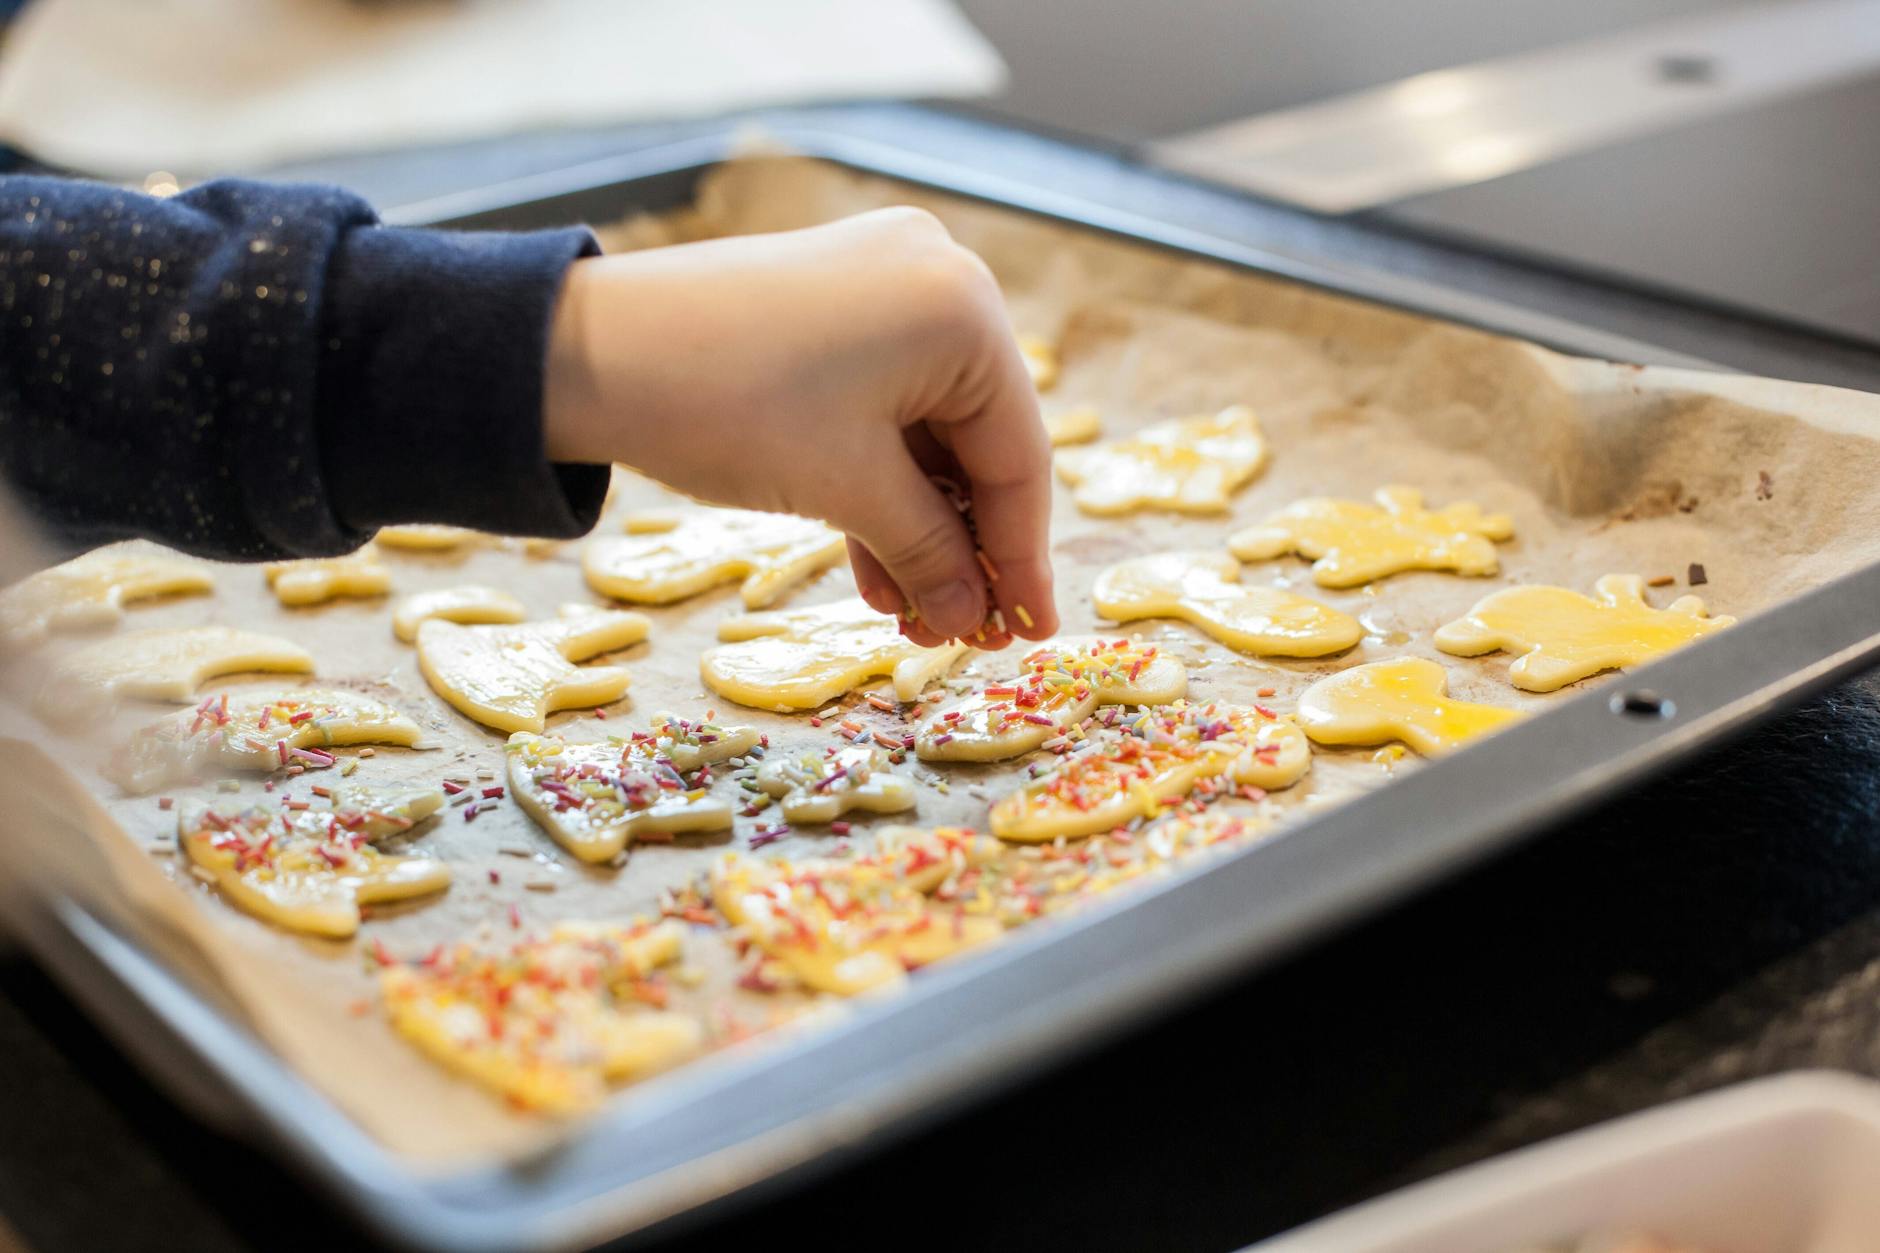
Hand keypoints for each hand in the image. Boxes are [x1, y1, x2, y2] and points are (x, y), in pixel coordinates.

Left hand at [543, 207, 1056, 646]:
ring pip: (926, 432)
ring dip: (918, 528)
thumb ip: (929, 554)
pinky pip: (882, 406)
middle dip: (963, 547)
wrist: (577, 351)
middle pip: (977, 442)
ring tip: (906, 617)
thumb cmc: (727, 405)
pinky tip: (872, 563)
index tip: (1028, 634)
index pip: (1019, 456)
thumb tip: (974, 615)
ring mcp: (882, 286)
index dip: (1022, 558)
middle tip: (959, 635)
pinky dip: (878, 482)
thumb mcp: (846, 489)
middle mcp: (938, 279)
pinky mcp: (830, 304)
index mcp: (965, 308)